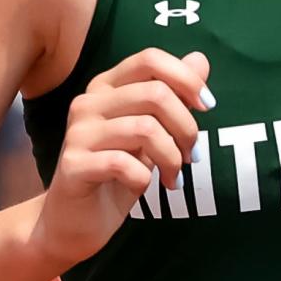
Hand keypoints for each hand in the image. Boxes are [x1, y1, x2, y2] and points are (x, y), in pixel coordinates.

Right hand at [30, 48, 211, 272]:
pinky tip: (143, 186)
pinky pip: (123, 163)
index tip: (207, 106)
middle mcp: (88, 102)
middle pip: (155, 93)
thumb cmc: (118, 172)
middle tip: (191, 156)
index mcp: (107, 86)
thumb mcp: (153, 132)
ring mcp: (78, 132)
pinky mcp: (72, 164)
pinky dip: (144, 178)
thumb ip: (173, 95)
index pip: (151, 59)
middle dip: (186, 127)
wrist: (75, 221)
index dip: (186, 79)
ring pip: (145, 129)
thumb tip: (199, 59)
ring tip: (173, 177)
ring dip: (171, 158)